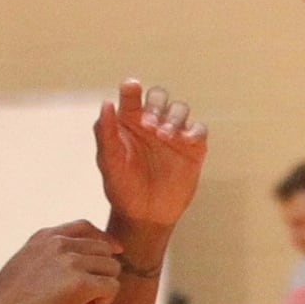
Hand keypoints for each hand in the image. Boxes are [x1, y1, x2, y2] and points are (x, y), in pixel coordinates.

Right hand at [0, 220, 123, 303]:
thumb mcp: (23, 265)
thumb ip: (48, 257)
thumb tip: (78, 261)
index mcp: (44, 237)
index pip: (85, 226)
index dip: (104, 240)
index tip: (115, 251)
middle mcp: (59, 244)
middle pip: (104, 250)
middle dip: (99, 274)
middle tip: (80, 299)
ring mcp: (70, 261)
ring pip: (112, 269)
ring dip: (101, 292)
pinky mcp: (81, 283)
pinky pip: (112, 288)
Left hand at [95, 79, 207, 227]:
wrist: (145, 215)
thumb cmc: (123, 187)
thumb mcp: (108, 161)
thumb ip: (105, 132)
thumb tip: (107, 103)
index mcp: (129, 121)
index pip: (131, 94)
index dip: (131, 88)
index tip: (131, 88)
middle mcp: (153, 122)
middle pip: (159, 97)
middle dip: (155, 105)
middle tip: (149, 125)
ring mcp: (174, 134)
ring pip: (180, 109)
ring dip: (173, 117)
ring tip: (164, 136)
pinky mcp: (192, 148)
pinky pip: (199, 130)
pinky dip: (194, 131)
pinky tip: (186, 140)